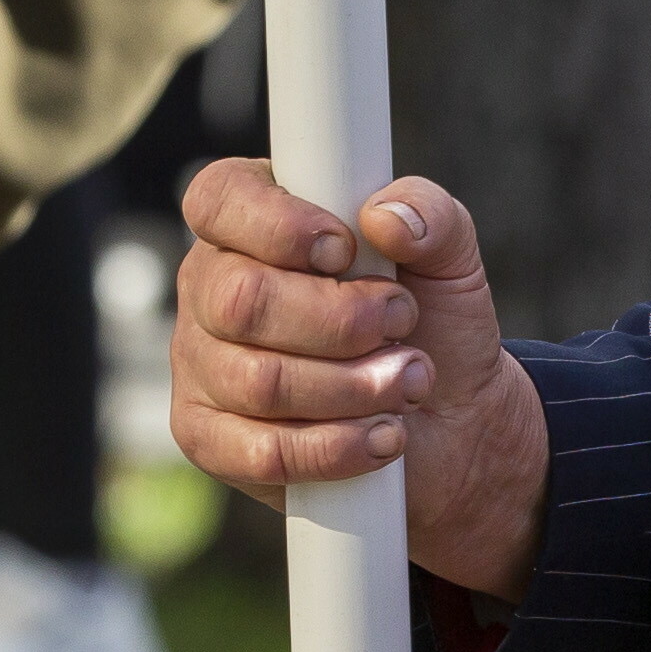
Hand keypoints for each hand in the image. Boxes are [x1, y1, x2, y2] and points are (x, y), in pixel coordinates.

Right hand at [174, 160, 546, 597]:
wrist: (448, 417)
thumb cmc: (432, 320)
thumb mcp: (449, 253)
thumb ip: (429, 212)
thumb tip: (385, 217)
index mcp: (250, 221)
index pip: (219, 199)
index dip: (279, 225)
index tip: (346, 249)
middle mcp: (210, 288)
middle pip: (241, 299)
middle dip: (341, 319)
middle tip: (400, 322)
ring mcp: (201, 367)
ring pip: (258, 381)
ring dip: (353, 386)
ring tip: (409, 380)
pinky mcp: (211, 440)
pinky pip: (260, 452)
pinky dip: (337, 446)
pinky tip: (383, 435)